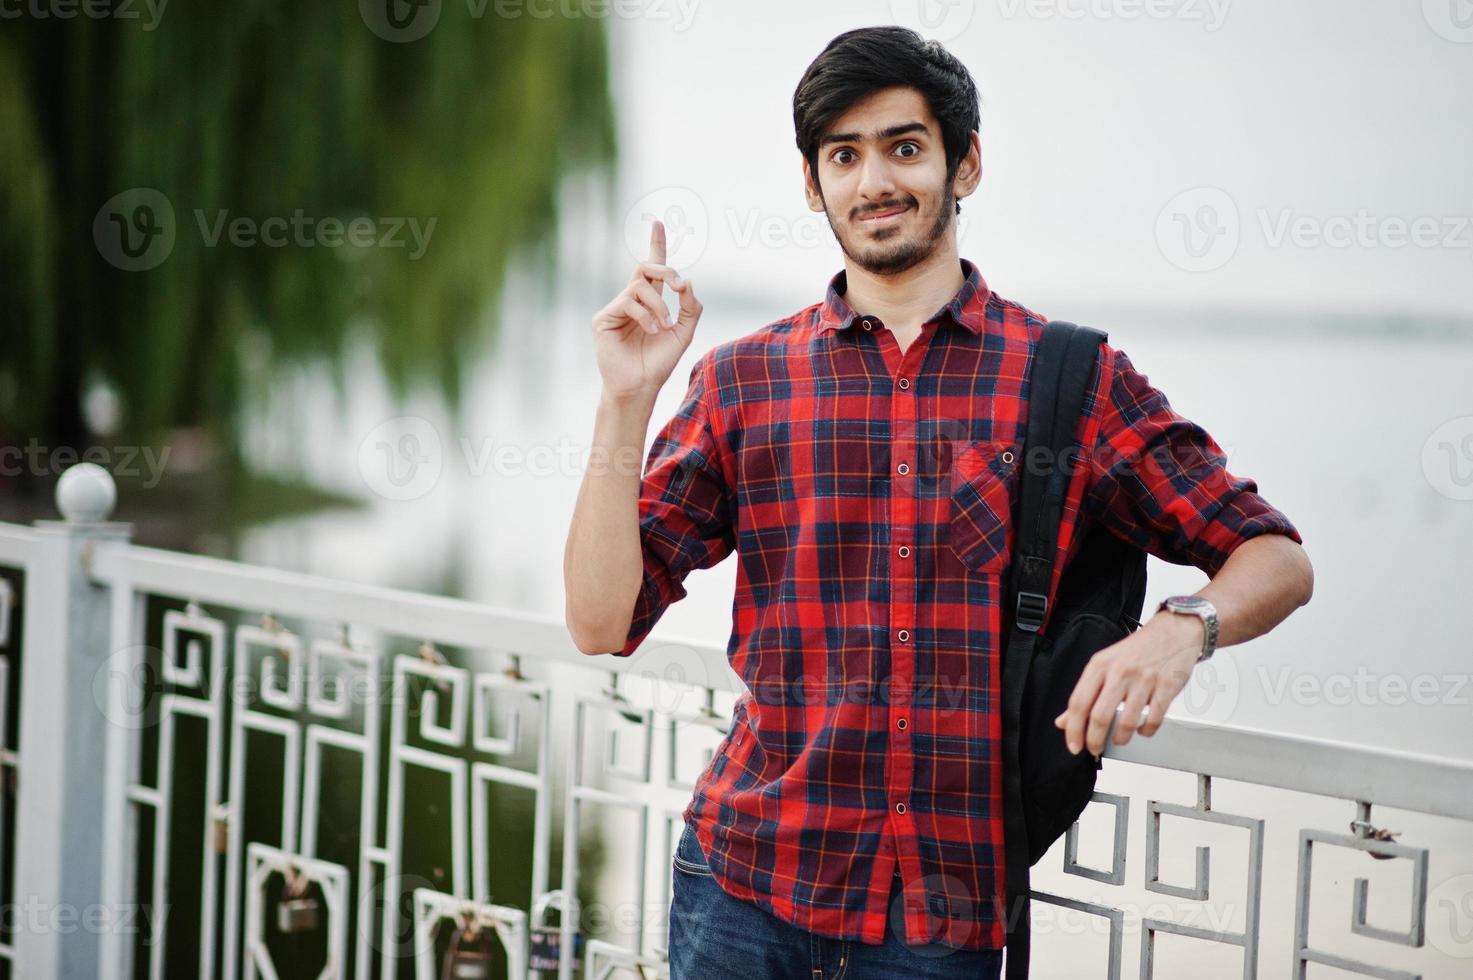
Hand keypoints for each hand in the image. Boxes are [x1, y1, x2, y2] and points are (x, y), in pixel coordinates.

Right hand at [591, 219, 702, 399]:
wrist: (640, 386)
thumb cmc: (659, 362)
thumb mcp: (684, 332)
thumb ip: (690, 307)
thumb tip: (687, 282)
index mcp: (650, 302)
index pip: (653, 268)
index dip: (656, 245)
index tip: (659, 224)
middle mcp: (631, 301)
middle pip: (645, 267)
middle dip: (665, 271)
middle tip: (679, 286)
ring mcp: (616, 308)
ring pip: (640, 285)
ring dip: (659, 304)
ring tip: (664, 327)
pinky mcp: (603, 318)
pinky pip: (628, 302)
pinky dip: (646, 315)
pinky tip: (652, 331)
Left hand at [1053, 613, 1204, 756]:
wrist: (1172, 632)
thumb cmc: (1136, 650)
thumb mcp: (1104, 665)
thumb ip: (1085, 693)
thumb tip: (1063, 721)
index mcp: (1099, 665)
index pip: (1078, 703)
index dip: (1073, 729)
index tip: (1074, 745)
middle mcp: (1119, 672)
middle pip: (1099, 716)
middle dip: (1094, 740)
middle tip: (1095, 749)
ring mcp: (1144, 679)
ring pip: (1126, 722)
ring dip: (1120, 739)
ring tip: (1118, 740)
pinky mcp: (1166, 687)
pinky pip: (1153, 719)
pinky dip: (1145, 731)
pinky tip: (1142, 730)